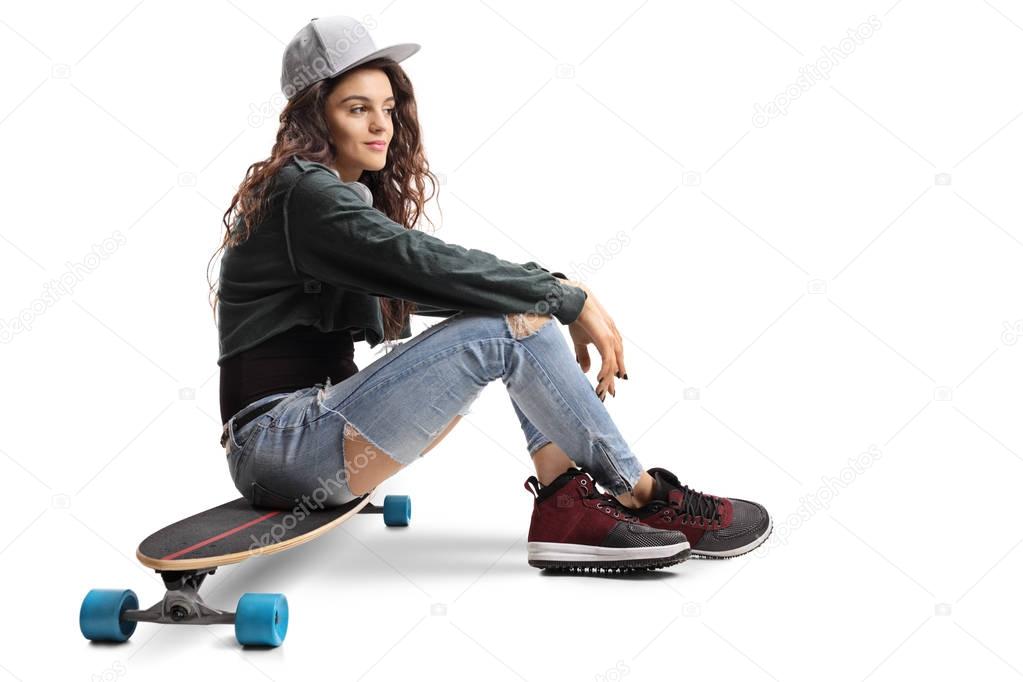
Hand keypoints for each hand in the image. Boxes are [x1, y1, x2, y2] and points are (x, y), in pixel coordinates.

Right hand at [562, 279, 627, 401]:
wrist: (575, 302)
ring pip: (613, 365)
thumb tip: (585, 371)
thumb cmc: (578, 319)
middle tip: (608, 395)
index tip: (607, 389)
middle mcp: (614, 340)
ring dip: (607, 380)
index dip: (611, 375)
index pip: (613, 361)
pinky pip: (608, 360)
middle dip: (611, 381)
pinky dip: (605, 372)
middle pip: (616, 365)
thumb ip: (583, 356)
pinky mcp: (607, 339)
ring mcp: (611, 339)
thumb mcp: (580, 341)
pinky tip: (600, 381)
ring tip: (600, 392)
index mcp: (610, 340)